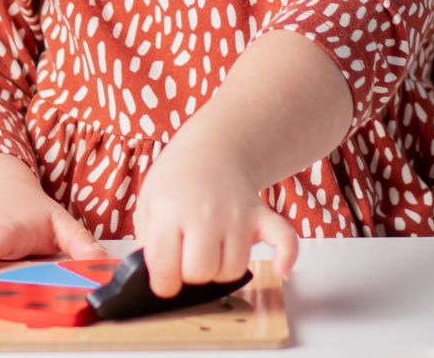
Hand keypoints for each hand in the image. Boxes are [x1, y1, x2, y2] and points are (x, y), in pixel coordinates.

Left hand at [132, 130, 298, 298]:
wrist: (211, 149)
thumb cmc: (177, 182)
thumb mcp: (148, 205)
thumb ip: (148, 242)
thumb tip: (153, 276)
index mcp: (169, 211)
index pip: (165, 267)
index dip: (163, 283)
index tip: (164, 281)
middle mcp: (204, 213)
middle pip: (201, 272)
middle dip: (192, 276)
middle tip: (187, 260)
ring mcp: (235, 214)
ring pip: (233, 269)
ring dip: (222, 269)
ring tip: (213, 252)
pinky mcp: (261, 216)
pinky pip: (284, 241)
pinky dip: (286, 258)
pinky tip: (280, 270)